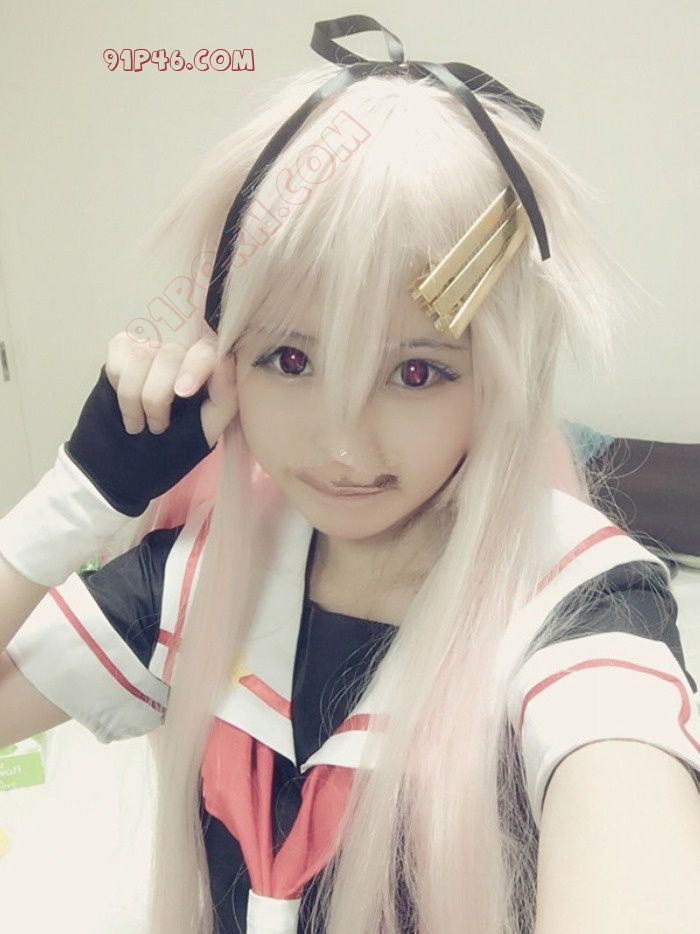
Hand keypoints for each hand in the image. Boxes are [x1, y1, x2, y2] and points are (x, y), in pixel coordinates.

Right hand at [106, 326, 237, 448]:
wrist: (150, 441)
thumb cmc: (189, 427)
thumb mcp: (213, 419)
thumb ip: (225, 394)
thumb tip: (224, 362)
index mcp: (211, 356)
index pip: (204, 351)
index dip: (192, 368)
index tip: (182, 393)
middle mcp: (182, 341)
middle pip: (168, 355)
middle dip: (156, 397)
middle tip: (157, 427)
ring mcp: (151, 339)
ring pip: (139, 357)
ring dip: (133, 398)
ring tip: (139, 424)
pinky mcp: (123, 344)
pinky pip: (116, 361)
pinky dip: (118, 389)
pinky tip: (128, 405)